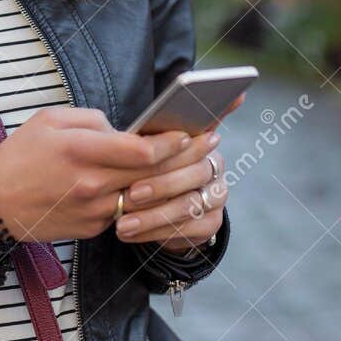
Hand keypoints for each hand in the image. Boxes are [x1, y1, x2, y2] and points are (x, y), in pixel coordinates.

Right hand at [0, 107, 195, 243]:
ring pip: (145, 195)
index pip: (140, 150)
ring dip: (172, 181)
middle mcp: (91, 184)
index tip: (190, 131)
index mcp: (80, 151)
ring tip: (194, 165)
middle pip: (152, 174)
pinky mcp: (93, 228)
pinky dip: (141, 198)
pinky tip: (157, 186)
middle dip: (185, 157)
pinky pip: (125, 210)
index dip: (171, 141)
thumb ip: (91, 120)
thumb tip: (124, 129)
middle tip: (211, 142)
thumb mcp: (49, 121)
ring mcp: (94, 210)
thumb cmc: (19, 157)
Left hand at [114, 88, 244, 251]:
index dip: (169, 152)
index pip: (192, 143)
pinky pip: (186, 230)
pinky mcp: (212, 223)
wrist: (163, 209)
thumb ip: (152, 135)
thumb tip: (169, 106)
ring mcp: (217, 196)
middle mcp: (214, 167)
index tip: (141, 157)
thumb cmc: (150, 171)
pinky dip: (155, 233)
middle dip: (160, 186)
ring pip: (189, 205)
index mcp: (202, 142)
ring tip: (123, 224)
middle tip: (130, 194)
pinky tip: (132, 234)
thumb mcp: (147, 150)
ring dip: (153, 216)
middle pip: (194, 174)